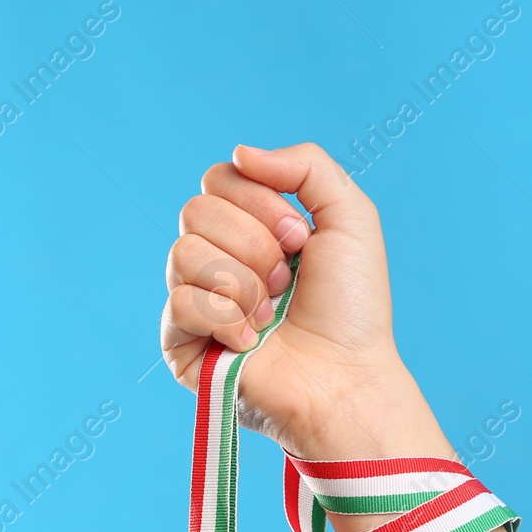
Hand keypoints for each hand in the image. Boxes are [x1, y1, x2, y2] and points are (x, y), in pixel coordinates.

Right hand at [160, 142, 450, 460]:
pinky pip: (179, 302)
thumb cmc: (352, 308)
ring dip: (242, 284)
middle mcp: (215, 259)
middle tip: (287, 281)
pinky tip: (249, 342)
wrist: (346, 378)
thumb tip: (238, 153)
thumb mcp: (350, 217)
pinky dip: (224, 319)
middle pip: (195, 211)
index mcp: (247, 227)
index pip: (217, 179)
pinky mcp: (179, 343)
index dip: (259, 202)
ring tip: (270, 315)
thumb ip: (306, 165)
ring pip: (183, 253)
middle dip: (253, 245)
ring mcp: (194, 300)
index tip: (300, 238)